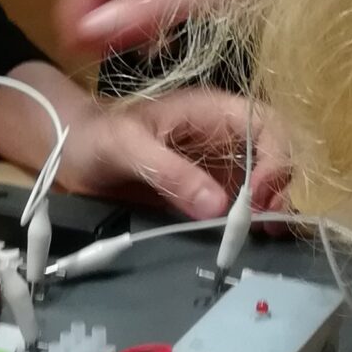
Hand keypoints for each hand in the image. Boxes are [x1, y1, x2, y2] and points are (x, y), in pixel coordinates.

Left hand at [54, 86, 290, 220]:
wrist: (72, 152)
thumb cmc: (98, 135)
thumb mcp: (128, 146)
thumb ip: (169, 172)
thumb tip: (217, 207)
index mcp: (212, 112)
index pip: (265, 124)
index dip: (275, 156)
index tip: (259, 195)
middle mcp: (224, 138)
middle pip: (274, 155)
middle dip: (278, 187)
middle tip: (264, 222)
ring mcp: (218, 168)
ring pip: (264, 184)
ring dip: (270, 209)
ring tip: (265, 236)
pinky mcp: (207, 195)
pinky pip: (239, 207)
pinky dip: (249, 223)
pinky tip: (247, 239)